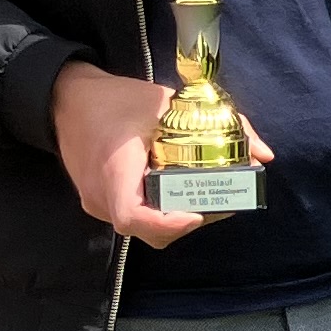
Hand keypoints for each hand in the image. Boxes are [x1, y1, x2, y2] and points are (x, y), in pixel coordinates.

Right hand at [52, 60, 269, 249]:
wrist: (66, 99)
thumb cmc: (113, 100)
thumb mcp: (167, 103)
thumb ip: (220, 124)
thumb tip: (264, 155)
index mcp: (113, 173)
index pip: (134, 218)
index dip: (170, 225)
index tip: (197, 213)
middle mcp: (101, 198)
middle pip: (149, 231)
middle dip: (189, 222)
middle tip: (220, 201)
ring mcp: (98, 204)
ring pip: (143, 229)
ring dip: (177, 218)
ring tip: (207, 194)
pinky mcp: (101, 202)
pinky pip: (135, 217)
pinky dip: (162, 210)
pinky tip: (183, 190)